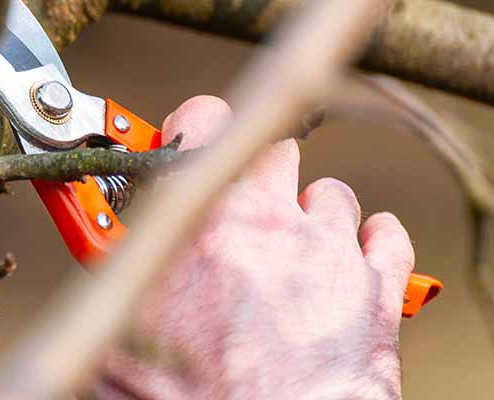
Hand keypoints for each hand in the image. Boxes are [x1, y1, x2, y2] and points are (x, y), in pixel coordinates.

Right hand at [89, 96, 415, 399]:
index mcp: (198, 218)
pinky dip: (373, 244)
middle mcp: (268, 220)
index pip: (203, 120)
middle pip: (273, 148)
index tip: (188, 141)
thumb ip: (120, 266)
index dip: (195, 127)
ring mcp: (329, 251)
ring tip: (291, 253)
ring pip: (330, 193)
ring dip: (311, 214)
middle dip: (255, 171)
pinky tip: (353, 263)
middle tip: (238, 208)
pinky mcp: (379, 293)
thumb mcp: (120, 322)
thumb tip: (106, 252)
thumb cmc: (182, 395)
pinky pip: (388, 236)